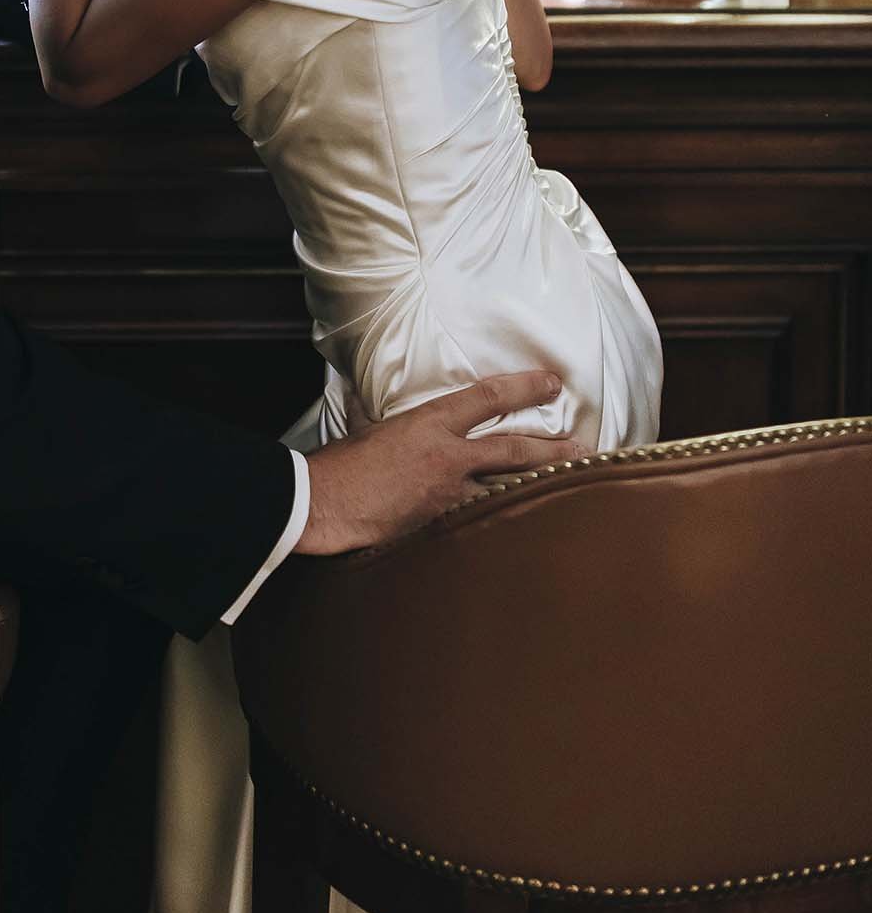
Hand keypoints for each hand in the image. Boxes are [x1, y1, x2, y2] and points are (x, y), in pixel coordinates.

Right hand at [297, 370, 585, 556]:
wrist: (326, 504)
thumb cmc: (340, 465)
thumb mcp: (364, 426)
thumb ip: (376, 411)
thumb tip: (364, 395)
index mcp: (429, 423)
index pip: (488, 398)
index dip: (525, 388)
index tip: (552, 383)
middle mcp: (449, 457)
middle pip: (515, 449)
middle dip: (554, 446)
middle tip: (585, 445)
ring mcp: (451, 496)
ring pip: (511, 489)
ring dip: (545, 488)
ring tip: (576, 486)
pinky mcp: (446, 529)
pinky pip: (489, 523)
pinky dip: (512, 522)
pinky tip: (537, 526)